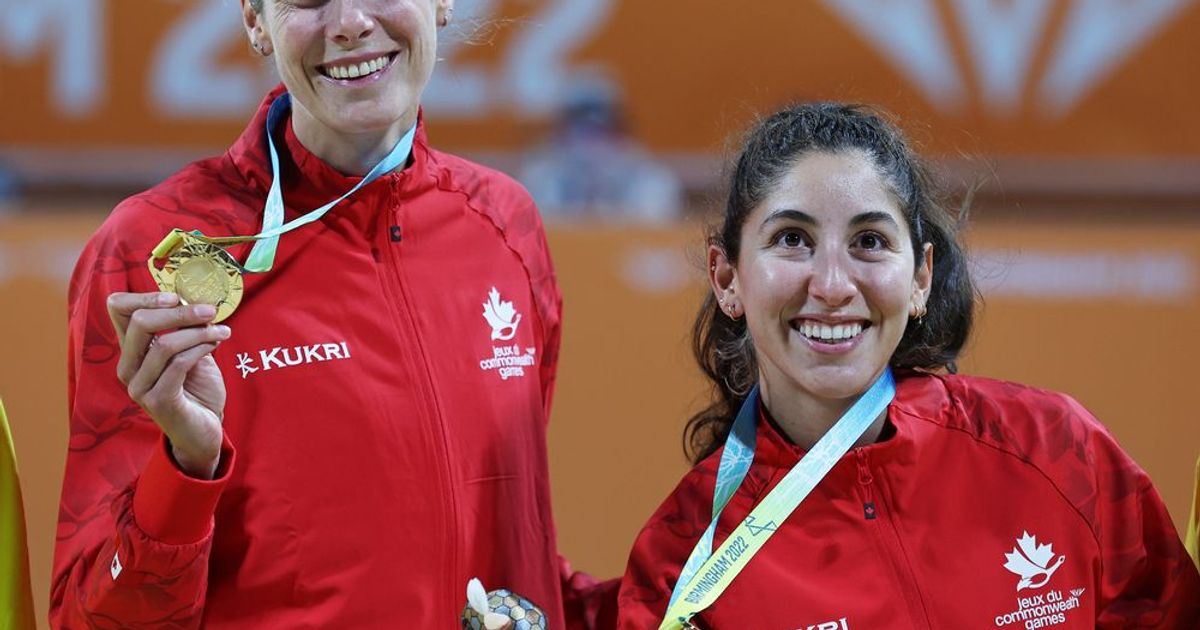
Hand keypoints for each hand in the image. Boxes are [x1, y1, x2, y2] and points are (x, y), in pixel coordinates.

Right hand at [107, 292, 230, 478]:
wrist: (204, 432)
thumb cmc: (197, 391)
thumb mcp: (192, 353)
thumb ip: (186, 330)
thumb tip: (196, 300)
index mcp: (132, 351)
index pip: (118, 310)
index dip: (143, 296)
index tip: (176, 296)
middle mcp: (128, 368)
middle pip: (140, 322)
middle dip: (179, 312)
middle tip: (210, 310)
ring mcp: (139, 386)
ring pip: (163, 344)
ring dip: (198, 332)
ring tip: (222, 330)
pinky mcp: (158, 401)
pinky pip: (178, 364)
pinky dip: (200, 348)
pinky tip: (216, 344)